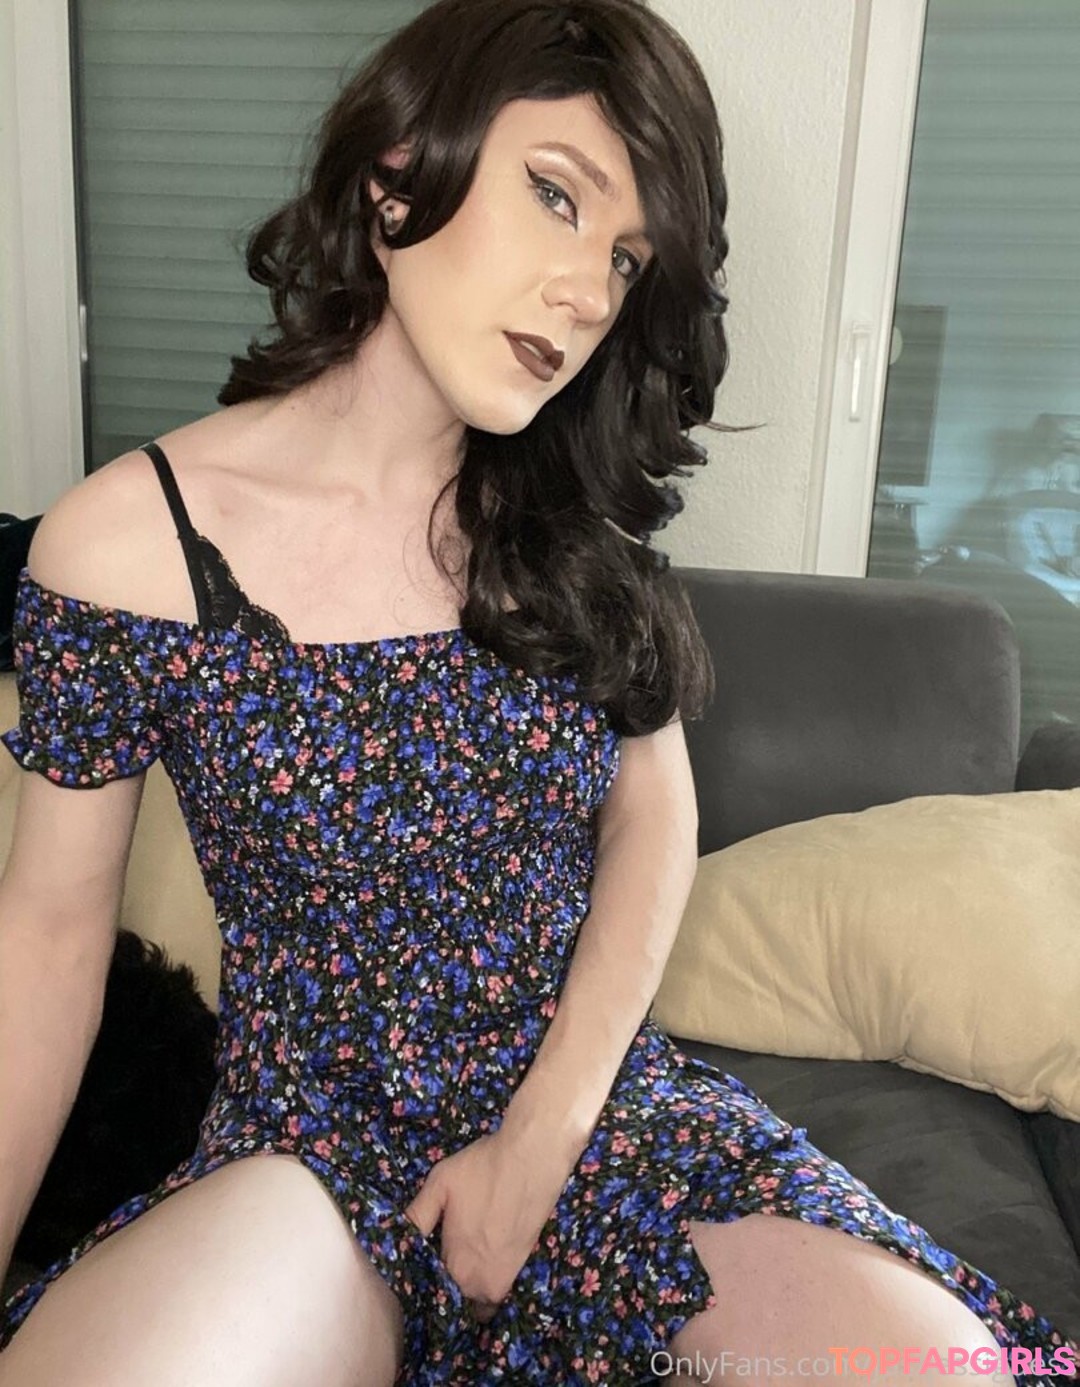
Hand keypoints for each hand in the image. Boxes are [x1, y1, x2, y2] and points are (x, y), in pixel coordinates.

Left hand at [403, 1127, 571, 1324]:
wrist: (533, 1158)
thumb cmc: (483, 1169)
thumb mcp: (440, 1184)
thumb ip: (416, 1217)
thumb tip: (396, 1240)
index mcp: (456, 1267)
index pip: (433, 1292)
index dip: (428, 1278)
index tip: (427, 1260)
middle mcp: (480, 1284)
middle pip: (457, 1298)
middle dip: (449, 1284)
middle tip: (446, 1254)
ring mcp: (505, 1279)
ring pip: (479, 1299)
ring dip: (471, 1286)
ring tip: (467, 1252)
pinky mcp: (523, 1267)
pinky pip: (498, 1288)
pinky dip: (490, 1277)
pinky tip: (487, 1247)